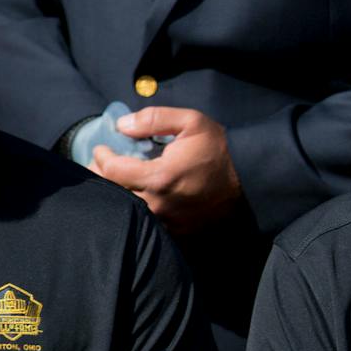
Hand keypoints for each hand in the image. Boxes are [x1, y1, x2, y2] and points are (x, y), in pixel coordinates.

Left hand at [92, 106, 242, 233]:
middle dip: (102, 176)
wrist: (250, 180)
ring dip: (117, 194)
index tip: (102, 147)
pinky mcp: (177, 231)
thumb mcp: (191, 122)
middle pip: (114, 194)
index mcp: (160, 177)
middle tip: (100, 163)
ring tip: (114, 180)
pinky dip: (137, 210)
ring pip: (128, 210)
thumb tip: (122, 125)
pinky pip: (148, 223)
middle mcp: (160, 204)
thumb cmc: (220, 149)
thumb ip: (154, 119)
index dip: (101, 157)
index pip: (112, 171)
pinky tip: (137, 197)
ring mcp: (168, 221)